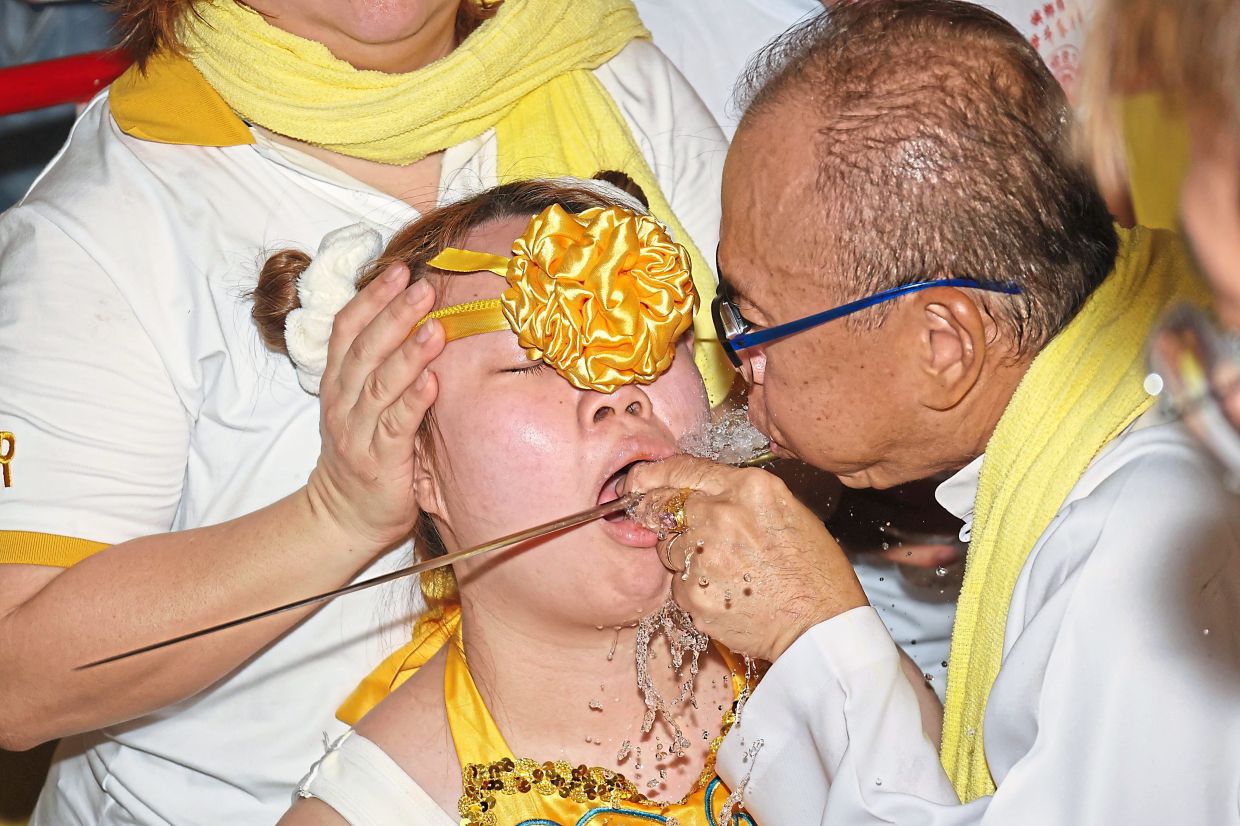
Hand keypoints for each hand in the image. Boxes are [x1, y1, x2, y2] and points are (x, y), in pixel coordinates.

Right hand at [305, 264, 444, 554]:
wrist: (343, 515)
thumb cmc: (363, 451)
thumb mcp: (361, 402)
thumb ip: (379, 366)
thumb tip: (417, 320)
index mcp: (338, 381)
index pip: (348, 328)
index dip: (371, 297)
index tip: (398, 269)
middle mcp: (343, 401)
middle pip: (365, 348)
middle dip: (394, 314)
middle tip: (422, 286)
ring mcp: (358, 430)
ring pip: (380, 384)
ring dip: (408, 353)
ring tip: (434, 327)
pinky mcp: (380, 459)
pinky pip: (396, 426)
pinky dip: (413, 401)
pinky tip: (432, 382)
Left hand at [621, 456, 867, 661]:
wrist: (820, 626)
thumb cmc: (813, 569)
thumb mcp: (786, 510)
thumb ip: (738, 494)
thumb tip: (699, 491)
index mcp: (747, 488)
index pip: (682, 469)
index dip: (652, 474)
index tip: (637, 479)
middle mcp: (719, 515)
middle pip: (662, 506)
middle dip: (656, 512)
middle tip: (663, 524)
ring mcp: (702, 556)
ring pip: (667, 547)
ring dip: (683, 554)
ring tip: (722, 569)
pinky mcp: (692, 594)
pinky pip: (677, 584)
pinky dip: (693, 588)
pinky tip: (724, 593)